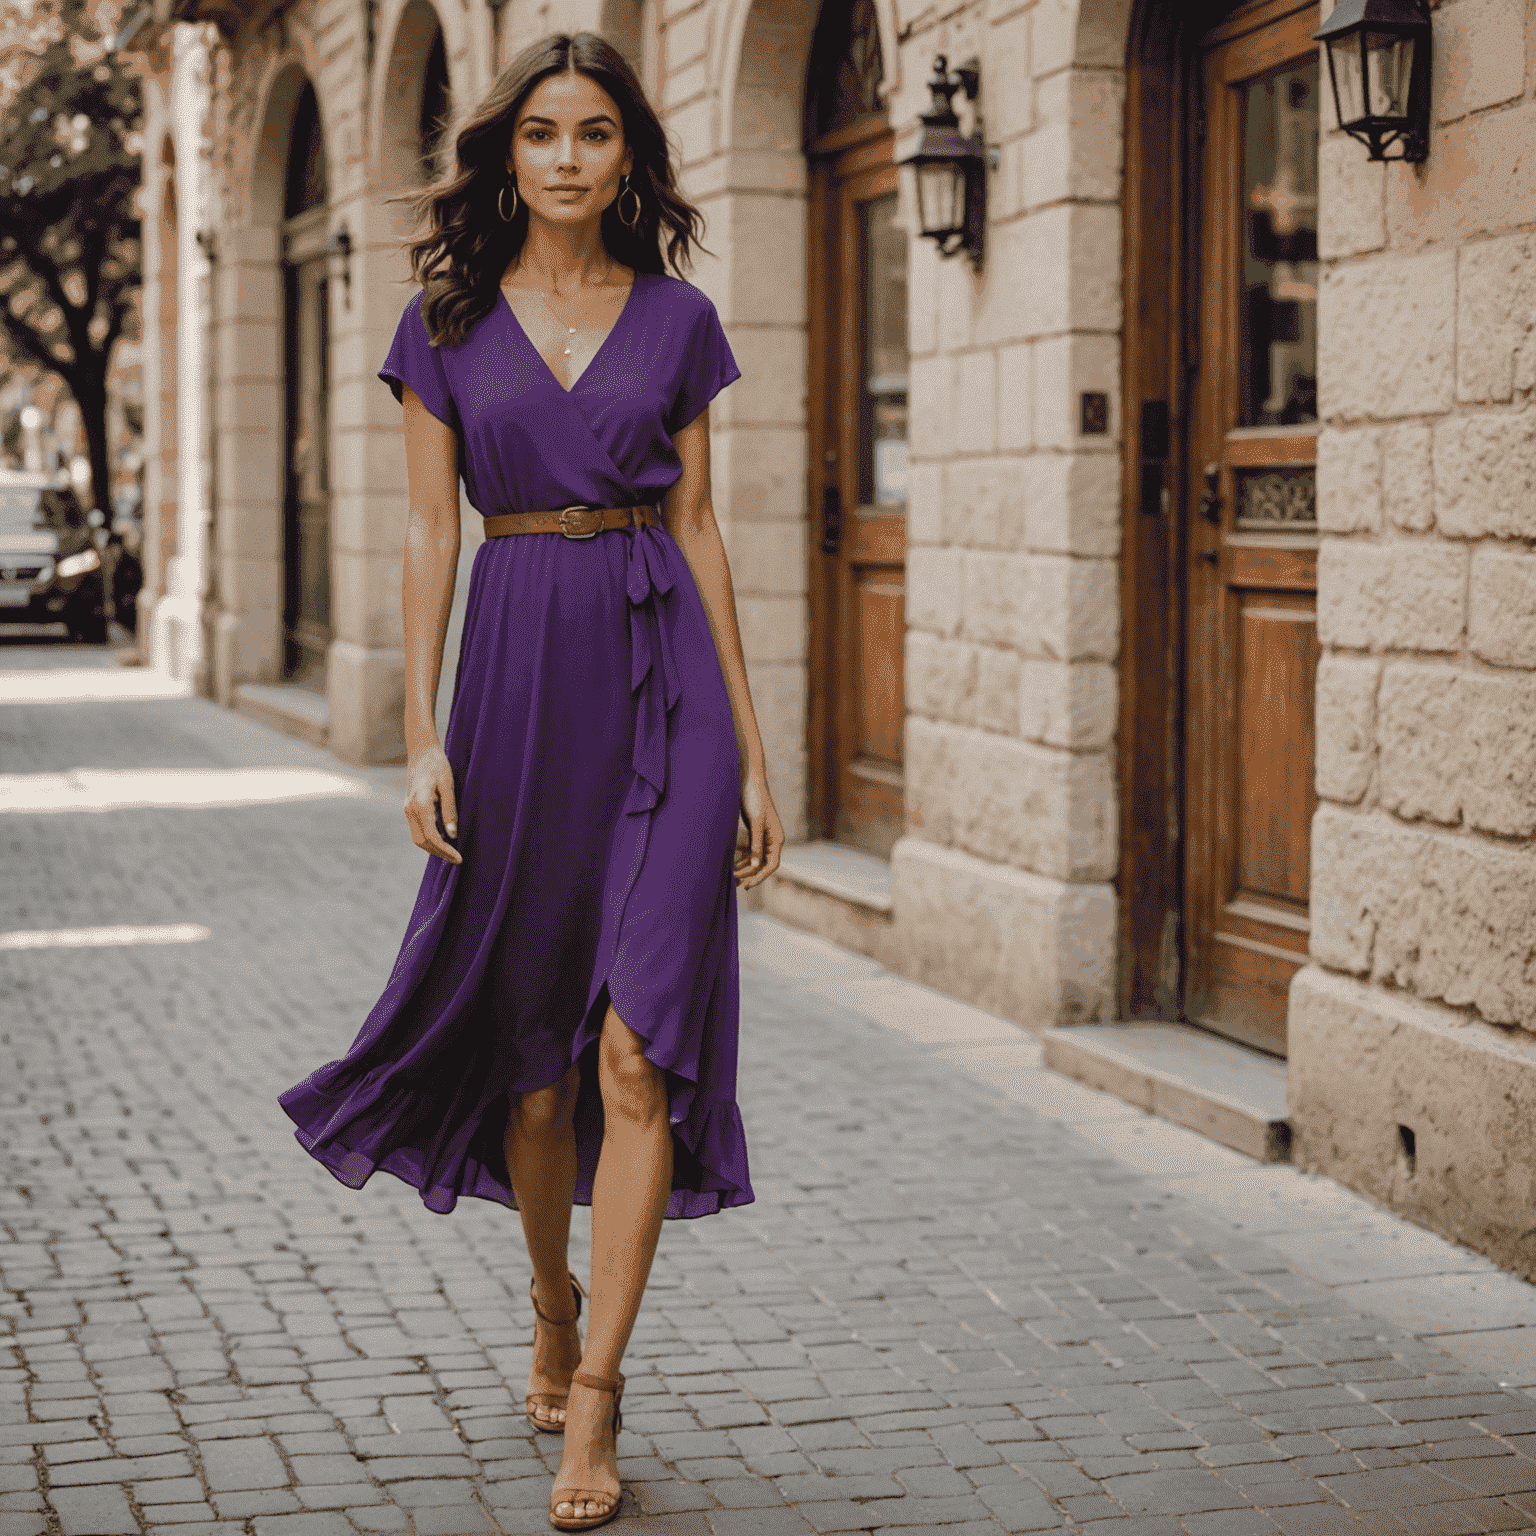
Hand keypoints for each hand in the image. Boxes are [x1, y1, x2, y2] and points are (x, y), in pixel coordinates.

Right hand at [404, 744, 461, 864]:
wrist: (421, 751)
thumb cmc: (437, 765)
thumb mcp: (448, 785)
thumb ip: (449, 810)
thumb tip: (452, 834)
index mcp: (420, 804)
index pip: (432, 836)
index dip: (445, 850)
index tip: (459, 857)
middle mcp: (410, 809)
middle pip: (422, 841)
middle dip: (439, 853)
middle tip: (457, 859)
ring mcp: (407, 809)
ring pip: (418, 838)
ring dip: (433, 848)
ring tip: (451, 852)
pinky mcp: (409, 807)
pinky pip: (417, 829)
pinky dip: (429, 838)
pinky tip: (443, 839)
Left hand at [734, 768, 782, 889]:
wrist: (749, 781)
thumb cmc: (755, 799)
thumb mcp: (756, 822)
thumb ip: (756, 843)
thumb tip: (756, 863)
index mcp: (777, 838)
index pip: (772, 864)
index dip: (761, 876)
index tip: (748, 885)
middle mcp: (772, 839)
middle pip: (763, 864)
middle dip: (750, 874)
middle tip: (736, 884)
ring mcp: (762, 836)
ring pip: (755, 858)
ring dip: (744, 868)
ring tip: (731, 877)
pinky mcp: (753, 832)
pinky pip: (749, 850)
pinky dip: (741, 858)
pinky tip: (731, 864)